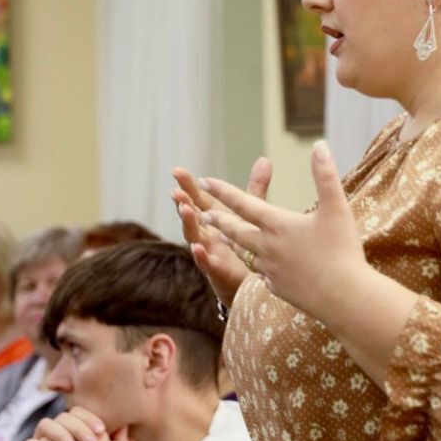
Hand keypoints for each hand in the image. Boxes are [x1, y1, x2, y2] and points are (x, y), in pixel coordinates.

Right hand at [171, 156, 272, 306]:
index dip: (188, 185)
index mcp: (214, 218)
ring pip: (195, 236)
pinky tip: (197, 247)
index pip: (198, 198)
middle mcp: (207, 233)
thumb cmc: (247, 246)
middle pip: (192, 215)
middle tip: (176, 191)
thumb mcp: (251, 214)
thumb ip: (255, 188)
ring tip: (185, 210)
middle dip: (183, 203)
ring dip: (188, 224)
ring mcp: (210, 251)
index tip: (177, 170)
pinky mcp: (217, 271)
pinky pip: (207, 263)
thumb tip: (265, 159)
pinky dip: (201, 256)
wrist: (253, 282)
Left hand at [197, 140, 367, 323]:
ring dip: (234, 242)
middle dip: (219, 219)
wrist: (344, 299)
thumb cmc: (342, 251)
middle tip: (204, 211)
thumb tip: (319, 145)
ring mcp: (270, 271)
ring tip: (226, 237)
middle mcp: (267, 247)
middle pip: (236, 230)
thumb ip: (325, 175)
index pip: (243, 203)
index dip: (223, 190)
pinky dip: (258, 267)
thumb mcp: (337, 208)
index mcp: (277, 225)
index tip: (204, 180)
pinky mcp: (278, 289)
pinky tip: (261, 269)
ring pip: (245, 253)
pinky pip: (262, 275)